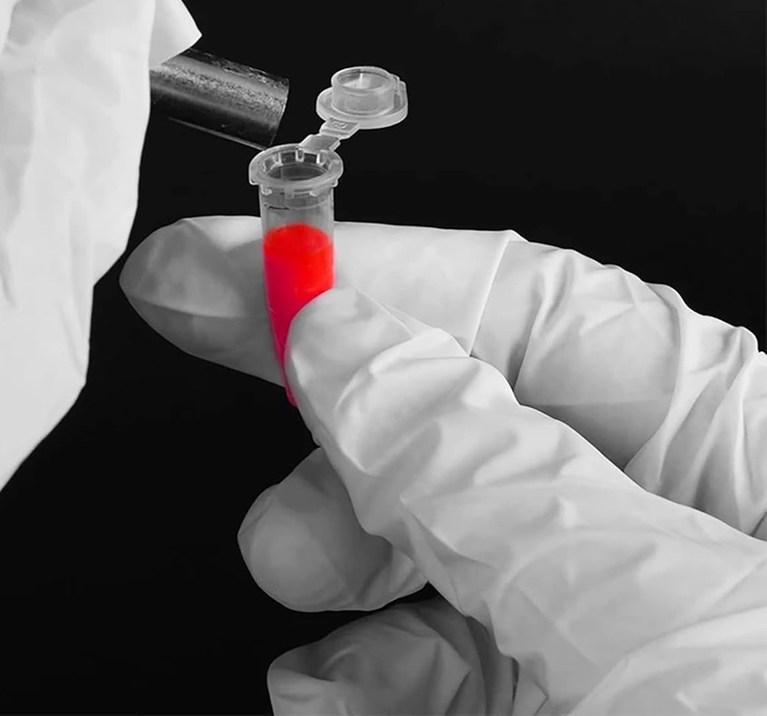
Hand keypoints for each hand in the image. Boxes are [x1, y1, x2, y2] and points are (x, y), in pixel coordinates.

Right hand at [121, 215, 766, 713]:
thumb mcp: (666, 629)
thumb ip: (489, 473)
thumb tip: (343, 343)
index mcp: (754, 457)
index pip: (535, 306)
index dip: (370, 271)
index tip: (228, 264)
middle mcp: (687, 536)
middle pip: (475, 408)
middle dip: (337, 397)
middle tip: (223, 370)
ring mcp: (621, 636)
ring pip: (443, 539)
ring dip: (342, 546)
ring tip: (287, 574)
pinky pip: (447, 666)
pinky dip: (368, 676)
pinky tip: (331, 696)